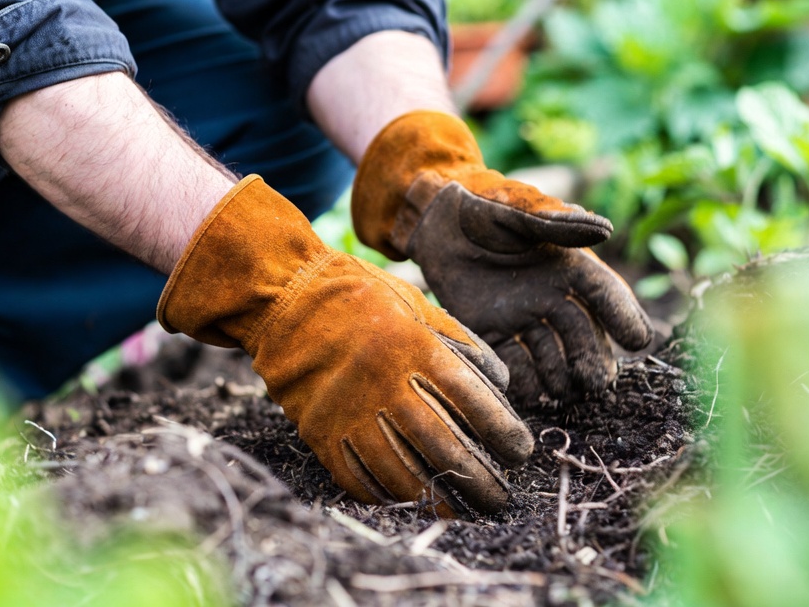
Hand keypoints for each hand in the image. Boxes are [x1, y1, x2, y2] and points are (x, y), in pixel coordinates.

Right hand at [157, 175, 533, 515]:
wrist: (287, 299)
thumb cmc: (360, 297)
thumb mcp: (417, 304)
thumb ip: (460, 342)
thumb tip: (501, 384)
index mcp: (414, 348)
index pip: (472, 400)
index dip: (503, 431)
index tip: (520, 451)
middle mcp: (385, 385)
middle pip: (443, 446)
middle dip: (478, 479)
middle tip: (500, 498)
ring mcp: (350, 413)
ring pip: (402, 472)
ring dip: (437, 498)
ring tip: (461, 510)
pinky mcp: (321, 432)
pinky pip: (358, 477)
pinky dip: (388, 497)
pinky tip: (409, 503)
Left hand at [352, 111, 653, 407]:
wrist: (436, 218)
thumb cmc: (484, 204)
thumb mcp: (519, 211)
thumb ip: (556, 224)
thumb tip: (605, 231)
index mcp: (568, 265)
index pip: (604, 294)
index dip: (622, 316)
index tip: (638, 341)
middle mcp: (551, 296)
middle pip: (581, 334)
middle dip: (592, 359)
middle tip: (596, 384)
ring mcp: (522, 318)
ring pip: (550, 354)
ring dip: (559, 376)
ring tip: (564, 392)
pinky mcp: (491, 331)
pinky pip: (512, 361)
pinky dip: (522, 380)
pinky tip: (530, 394)